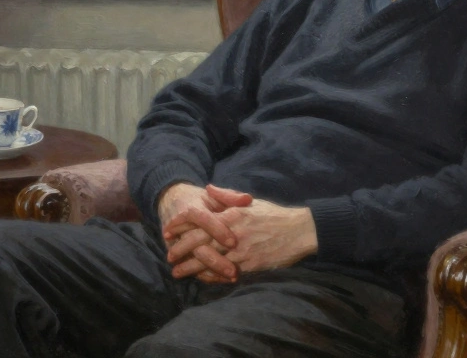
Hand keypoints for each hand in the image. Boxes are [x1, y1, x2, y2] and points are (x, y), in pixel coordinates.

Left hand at [168, 191, 318, 281]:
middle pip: (199, 242)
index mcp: (231, 214)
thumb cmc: (273, 215)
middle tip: (169, 256)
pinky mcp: (250, 264)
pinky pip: (225, 272)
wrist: (300, 231)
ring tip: (178, 272)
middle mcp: (233, 232)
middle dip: (181, 250)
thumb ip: (226, 196)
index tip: (167, 231)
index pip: (198, 220)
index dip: (180, 226)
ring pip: (210, 260)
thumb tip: (208, 189)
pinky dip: (212, 276)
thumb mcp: (249, 201)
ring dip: (191, 267)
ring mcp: (241, 250)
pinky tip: (202, 278)